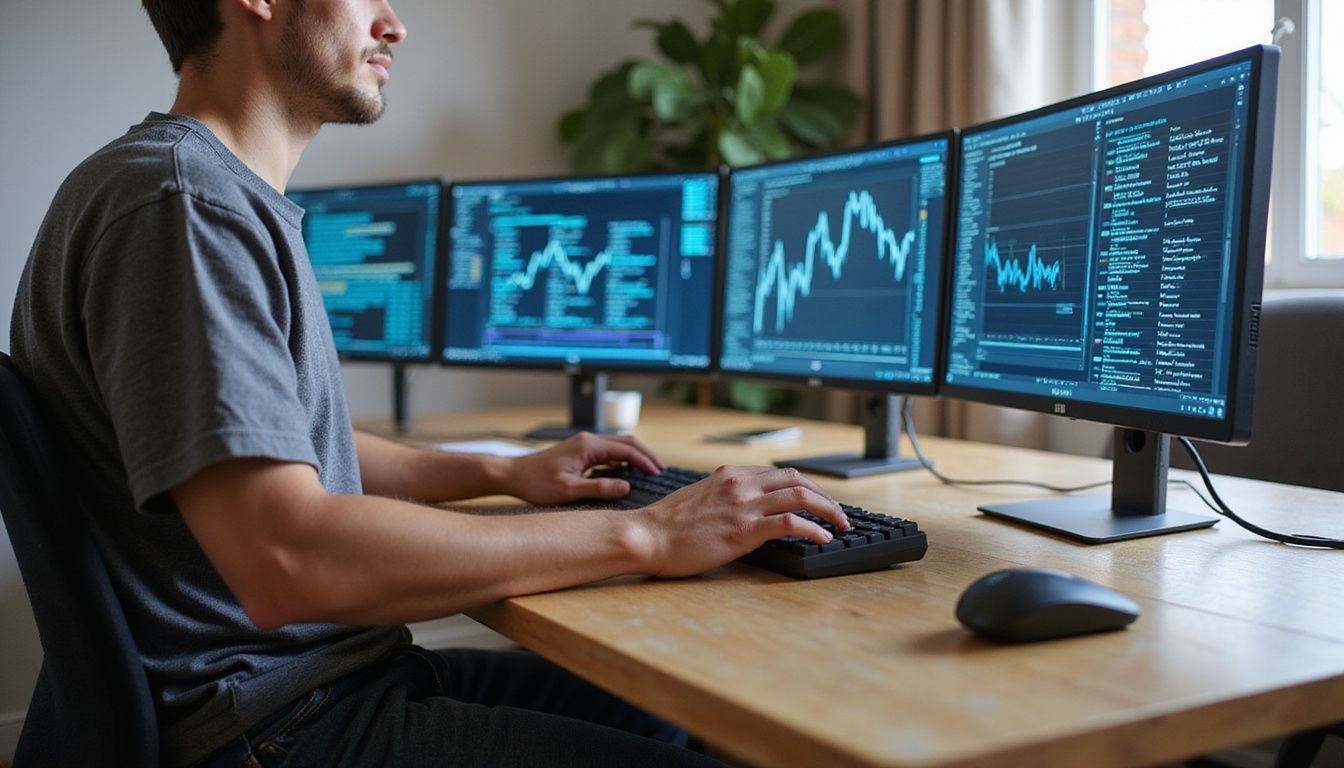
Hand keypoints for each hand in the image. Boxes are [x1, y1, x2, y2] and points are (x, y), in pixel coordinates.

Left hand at [504, 432, 665, 505]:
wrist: (513, 476)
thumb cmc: (537, 484)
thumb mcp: (569, 490)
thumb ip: (599, 487)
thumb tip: (627, 486)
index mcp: (588, 446)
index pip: (626, 449)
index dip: (645, 461)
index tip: (659, 473)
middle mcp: (588, 440)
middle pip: (626, 442)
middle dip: (646, 454)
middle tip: (661, 470)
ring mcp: (583, 444)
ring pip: (618, 445)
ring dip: (635, 455)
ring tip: (650, 470)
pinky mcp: (579, 451)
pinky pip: (608, 451)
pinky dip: (623, 458)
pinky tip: (627, 471)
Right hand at [630, 466, 849, 577]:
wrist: (646, 536)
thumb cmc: (667, 525)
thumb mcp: (700, 498)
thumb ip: (725, 496)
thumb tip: (745, 508)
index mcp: (730, 474)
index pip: (780, 473)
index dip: (807, 486)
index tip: (820, 500)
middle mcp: (740, 483)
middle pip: (797, 479)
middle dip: (825, 495)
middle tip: (839, 513)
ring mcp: (743, 505)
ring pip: (800, 496)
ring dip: (828, 510)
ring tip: (841, 525)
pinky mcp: (743, 529)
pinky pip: (789, 522)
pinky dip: (813, 528)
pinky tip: (823, 538)